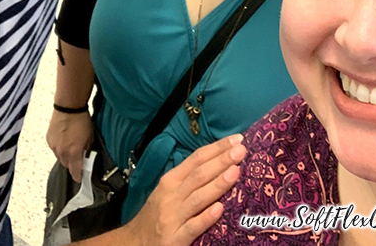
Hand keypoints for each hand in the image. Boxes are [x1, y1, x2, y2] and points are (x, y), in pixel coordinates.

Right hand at [46, 109, 93, 181]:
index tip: (81, 178)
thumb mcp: (90, 137)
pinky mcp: (49, 140)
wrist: (69, 107)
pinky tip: (64, 139)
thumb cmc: (82, 120)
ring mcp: (54, 147)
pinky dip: (59, 147)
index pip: (75, 172)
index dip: (79, 176)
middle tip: (78, 156)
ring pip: (60, 158)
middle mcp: (62, 153)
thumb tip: (85, 158)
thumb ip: (87, 150)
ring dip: (65, 155)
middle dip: (72, 163)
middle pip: (67, 165)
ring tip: (71, 145)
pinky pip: (54, 149)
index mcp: (74, 153)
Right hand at [120, 134, 245, 245]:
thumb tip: (219, 160)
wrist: (134, 242)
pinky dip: (206, 218)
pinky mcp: (174, 240)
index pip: (196, 159)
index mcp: (171, 180)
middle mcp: (171, 195)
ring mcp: (173, 217)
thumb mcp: (168, 190)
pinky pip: (192, 228)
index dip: (217, 148)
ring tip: (235, 172)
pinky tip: (219, 210)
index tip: (237, 139)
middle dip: (221, 161)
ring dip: (217, 184)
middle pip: (199, 174)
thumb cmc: (157, 213)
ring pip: (198, 198)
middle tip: (241, 150)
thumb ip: (190, 177)